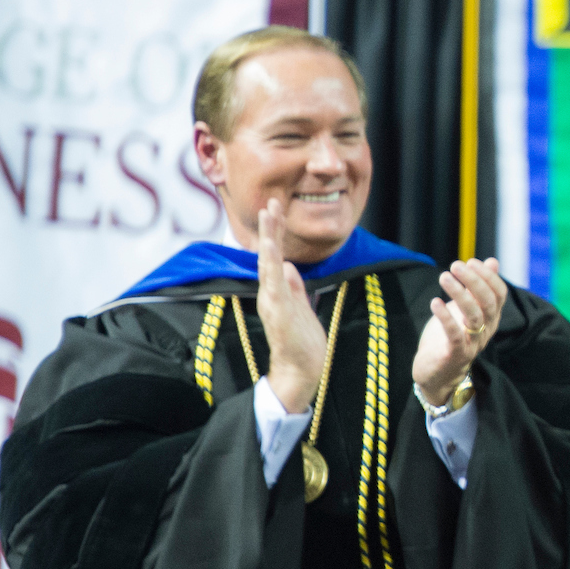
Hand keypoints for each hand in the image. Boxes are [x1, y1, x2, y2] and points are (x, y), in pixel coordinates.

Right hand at [256, 200, 327, 412]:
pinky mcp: (278, 310)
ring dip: (269, 237)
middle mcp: (270, 291)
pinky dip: (271, 265)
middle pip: (268, 253)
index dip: (274, 231)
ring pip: (268, 262)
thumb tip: (290, 266)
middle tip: (271, 201)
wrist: (301, 368)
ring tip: (269, 214)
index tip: (276, 207)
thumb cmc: (301, 339)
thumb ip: (294, 286)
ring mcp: (273, 299)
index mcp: (277, 288)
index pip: (274, 254)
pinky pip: (274, 283)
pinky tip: (271, 249)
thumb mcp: (300, 305)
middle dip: (270, 227)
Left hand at [413, 258, 507, 405]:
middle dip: (474, 281)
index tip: (471, 261)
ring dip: (460, 294)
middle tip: (456, 265)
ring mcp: (472, 343)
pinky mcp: (455, 354)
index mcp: (490, 318)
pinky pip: (454, 335)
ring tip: (445, 277)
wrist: (436, 374)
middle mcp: (485, 330)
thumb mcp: (465, 309)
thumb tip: (493, 262)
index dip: (488, 276)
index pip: (499, 294)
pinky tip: (435, 302)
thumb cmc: (450, 337)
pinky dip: (445, 317)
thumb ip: (478, 288)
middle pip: (488, 302)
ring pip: (474, 316)